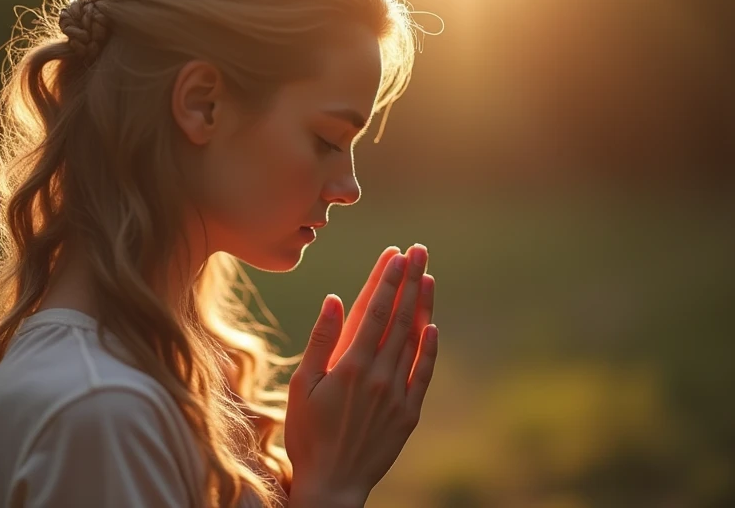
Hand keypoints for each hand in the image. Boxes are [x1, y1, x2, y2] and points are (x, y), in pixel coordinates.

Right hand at [285, 245, 438, 499]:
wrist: (333, 483)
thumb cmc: (307, 434)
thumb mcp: (302, 385)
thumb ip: (322, 340)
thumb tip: (336, 300)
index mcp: (349, 366)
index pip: (374, 312)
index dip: (387, 280)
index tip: (396, 254)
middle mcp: (378, 376)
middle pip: (399, 318)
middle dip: (410, 281)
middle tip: (419, 251)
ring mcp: (397, 394)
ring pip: (414, 340)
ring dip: (422, 306)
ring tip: (429, 277)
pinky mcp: (408, 413)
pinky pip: (423, 373)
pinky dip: (429, 348)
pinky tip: (432, 326)